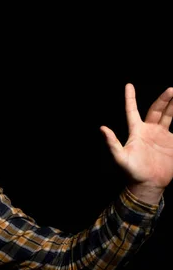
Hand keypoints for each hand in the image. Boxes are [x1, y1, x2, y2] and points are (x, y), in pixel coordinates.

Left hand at [101, 83, 172, 203]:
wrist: (148, 184)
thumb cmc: (131, 172)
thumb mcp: (120, 157)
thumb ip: (112, 143)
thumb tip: (102, 129)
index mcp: (136, 131)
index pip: (131, 111)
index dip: (130, 98)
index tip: (128, 85)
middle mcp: (149, 130)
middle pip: (156, 110)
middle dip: (164, 99)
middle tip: (171, 90)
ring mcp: (162, 136)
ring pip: (168, 116)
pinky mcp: (172, 143)